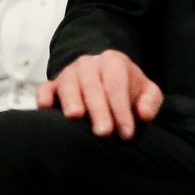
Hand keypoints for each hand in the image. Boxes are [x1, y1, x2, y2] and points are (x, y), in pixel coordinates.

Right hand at [37, 50, 162, 139]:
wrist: (103, 74)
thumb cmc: (126, 87)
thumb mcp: (146, 90)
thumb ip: (150, 101)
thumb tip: (143, 115)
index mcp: (113, 61)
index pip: (117, 86)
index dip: (122, 110)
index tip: (126, 133)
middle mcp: (88, 64)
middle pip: (93, 86)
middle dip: (99, 110)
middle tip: (104, 132)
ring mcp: (68, 73)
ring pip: (68, 85)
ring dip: (71, 100)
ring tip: (75, 116)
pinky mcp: (52, 84)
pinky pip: (44, 88)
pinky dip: (43, 96)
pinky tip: (45, 108)